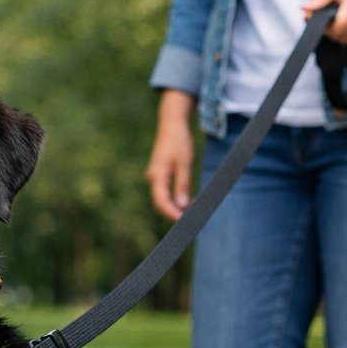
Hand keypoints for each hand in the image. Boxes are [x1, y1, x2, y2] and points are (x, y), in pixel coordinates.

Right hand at [146, 90, 195, 220]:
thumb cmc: (179, 141)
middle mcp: (153, 178)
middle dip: (175, 213)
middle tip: (192, 221)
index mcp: (157, 176)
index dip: (172, 214)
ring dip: (176, 207)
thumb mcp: (185, 163)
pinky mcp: (160, 176)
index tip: (184, 222)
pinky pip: (166, 192)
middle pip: (161, 203)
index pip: (162, 202)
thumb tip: (182, 205)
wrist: (172, 125)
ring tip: (193, 212)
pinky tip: (188, 202)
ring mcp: (155, 177)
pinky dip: (176, 199)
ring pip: (164, 199)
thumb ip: (183, 185)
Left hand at [303, 0, 346, 42]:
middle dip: (328, 27)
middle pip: (337, 35)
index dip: (323, 26)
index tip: (315, 18)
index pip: (335, 29)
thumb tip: (305, 9)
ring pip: (343, 39)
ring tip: (339, 15)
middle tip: (327, 13)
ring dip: (336, 31)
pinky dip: (345, 33)